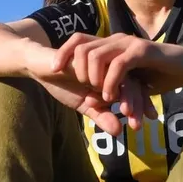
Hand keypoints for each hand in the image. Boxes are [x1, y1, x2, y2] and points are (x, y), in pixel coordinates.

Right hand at [23, 43, 141, 136]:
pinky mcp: (84, 49)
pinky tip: (86, 88)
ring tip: (104, 103)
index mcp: (116, 78)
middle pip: (130, 80)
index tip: (138, 125)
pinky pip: (93, 60)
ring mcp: (100, 56)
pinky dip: (91, 77)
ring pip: (114, 70)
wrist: (43, 68)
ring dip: (111, 87)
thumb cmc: (66, 86)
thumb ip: (102, 116)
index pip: (136, 91)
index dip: (139, 107)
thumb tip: (118, 132)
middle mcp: (112, 65)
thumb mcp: (85, 106)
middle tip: (129, 118)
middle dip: (131, 101)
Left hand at [52, 32, 182, 102]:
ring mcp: (129, 43)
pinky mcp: (142, 51)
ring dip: (93, 77)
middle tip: (81, 89)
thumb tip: (91, 102)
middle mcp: (117, 40)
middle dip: (75, 68)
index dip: (62, 52)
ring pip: (97, 54)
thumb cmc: (162, 76)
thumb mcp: (131, 86)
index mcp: (111, 45)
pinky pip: (118, 64)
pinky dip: (110, 81)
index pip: (78, 40)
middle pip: (82, 46)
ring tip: (97, 95)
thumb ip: (111, 92)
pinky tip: (109, 96)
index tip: (52, 71)